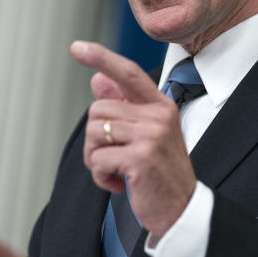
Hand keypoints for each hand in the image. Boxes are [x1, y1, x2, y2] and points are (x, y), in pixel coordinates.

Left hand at [71, 41, 196, 236]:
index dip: (101, 57)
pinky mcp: (140, 158)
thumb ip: (124, 108)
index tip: (76, 47)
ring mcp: (151, 135)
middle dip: (95, 138)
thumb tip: (97, 80)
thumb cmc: (160, 172)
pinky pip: (98, 159)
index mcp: (160, 105)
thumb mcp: (145, 136)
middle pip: (99, 109)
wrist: (181, 209)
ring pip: (95, 133)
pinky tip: (118, 185)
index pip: (128, 72)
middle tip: (112, 158)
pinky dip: (100, 177)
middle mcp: (158, 115)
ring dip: (95, 159)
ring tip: (116, 171)